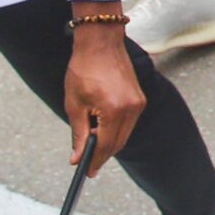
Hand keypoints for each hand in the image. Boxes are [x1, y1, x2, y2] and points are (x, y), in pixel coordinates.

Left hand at [62, 17, 143, 177]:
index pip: (104, 146)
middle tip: (86, 162)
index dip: (94, 161)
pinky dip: (116, 130)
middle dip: (102, 155)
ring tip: (91, 144)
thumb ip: (78, 133)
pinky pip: (128, 123)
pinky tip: (102, 129)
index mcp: (113, 110)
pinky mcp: (140, 98)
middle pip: (117, 144)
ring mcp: (138, 103)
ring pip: (124, 135)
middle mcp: (131, 109)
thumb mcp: (74, 103)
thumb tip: (77, 157)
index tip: (86, 172)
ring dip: (109, 142)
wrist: (100, 42)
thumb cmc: (84, 69)